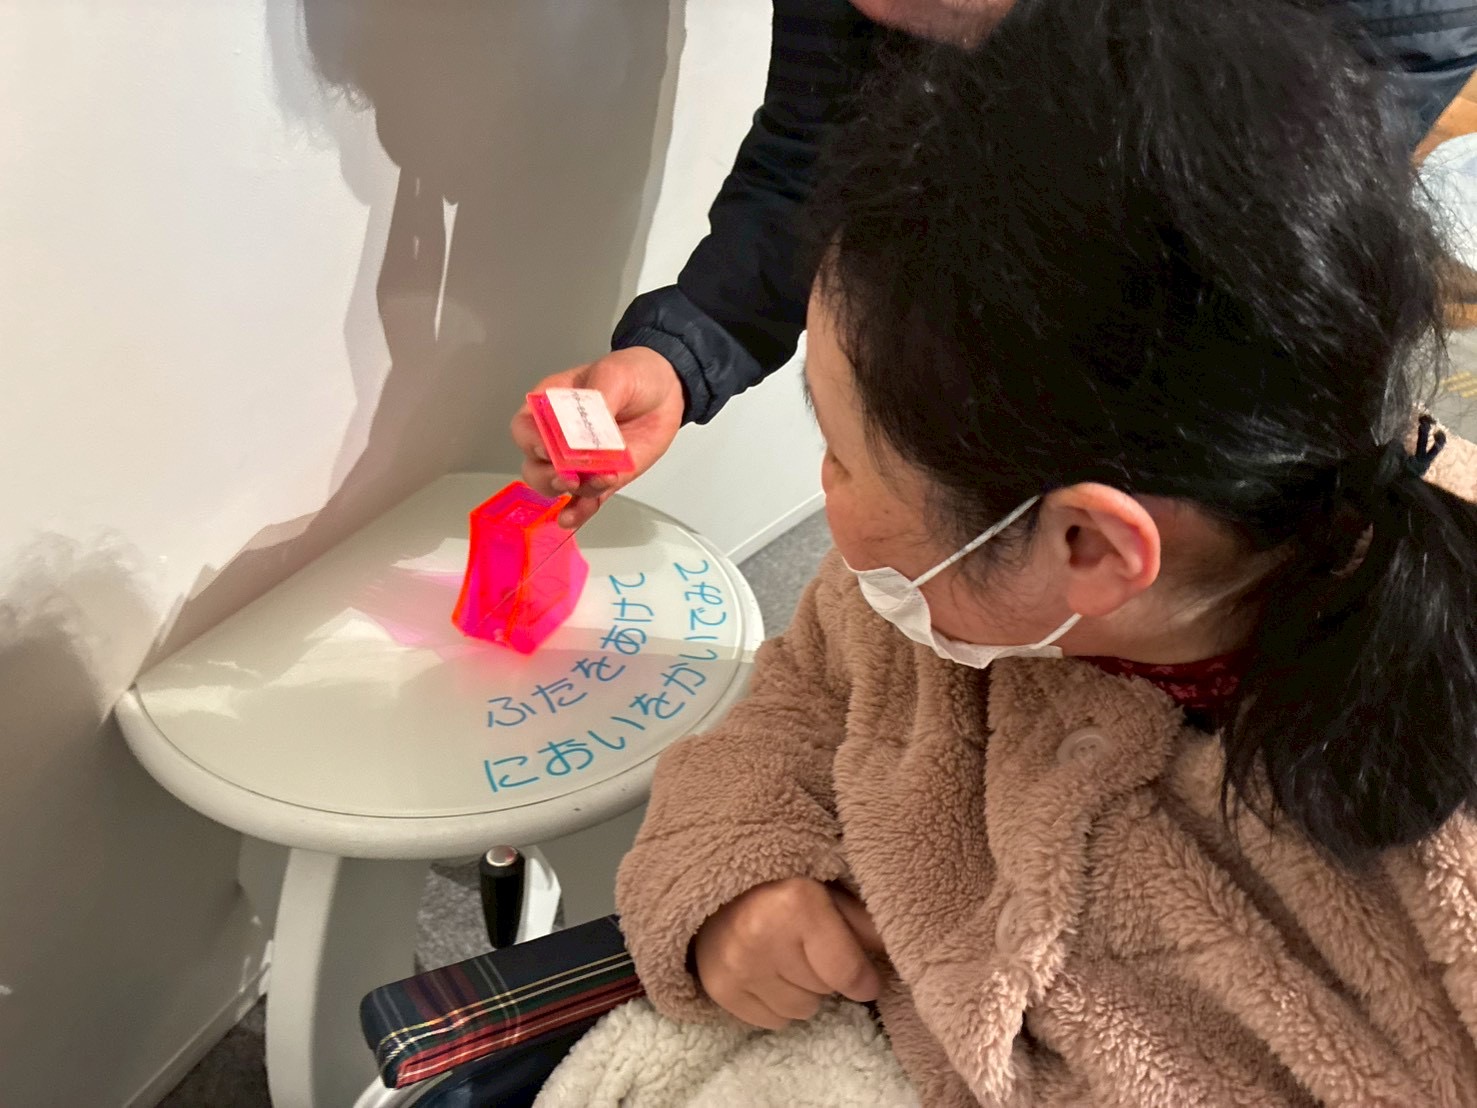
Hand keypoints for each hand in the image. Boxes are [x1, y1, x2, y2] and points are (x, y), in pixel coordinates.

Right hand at [511, 346, 684, 528]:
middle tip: (569, 475)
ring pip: (556, 486)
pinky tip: (573, 517)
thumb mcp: (614, 375)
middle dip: (547, 475)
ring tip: (600, 481)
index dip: (532, 442)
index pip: (526, 428)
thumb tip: (587, 433)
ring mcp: (579, 462)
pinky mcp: (602, 478)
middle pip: (534, 465)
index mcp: (551, 405)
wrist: (666, 391)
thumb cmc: (632, 374)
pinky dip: (578, 512)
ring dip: (570, 491)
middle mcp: (559, 437)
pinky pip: (584, 501)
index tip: (550, 447)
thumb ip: (598, 403)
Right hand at [692, 878, 885, 1030]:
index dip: (864, 978)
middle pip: (824, 992)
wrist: (720, 885)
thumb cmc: (784, 884)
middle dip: (826, 975)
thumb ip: (865, 923)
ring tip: (788, 959)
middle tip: (811, 949)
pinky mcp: (719, 988)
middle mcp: (761, 936)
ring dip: (802, 991)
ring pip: (800, 1011)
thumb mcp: (830, 890)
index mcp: (796, 904)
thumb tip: (902, 955)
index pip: (847, 972)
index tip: (865, 977)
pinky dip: (777, 1003)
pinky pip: (772, 1021)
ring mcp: (737, 965)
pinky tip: (768, 973)